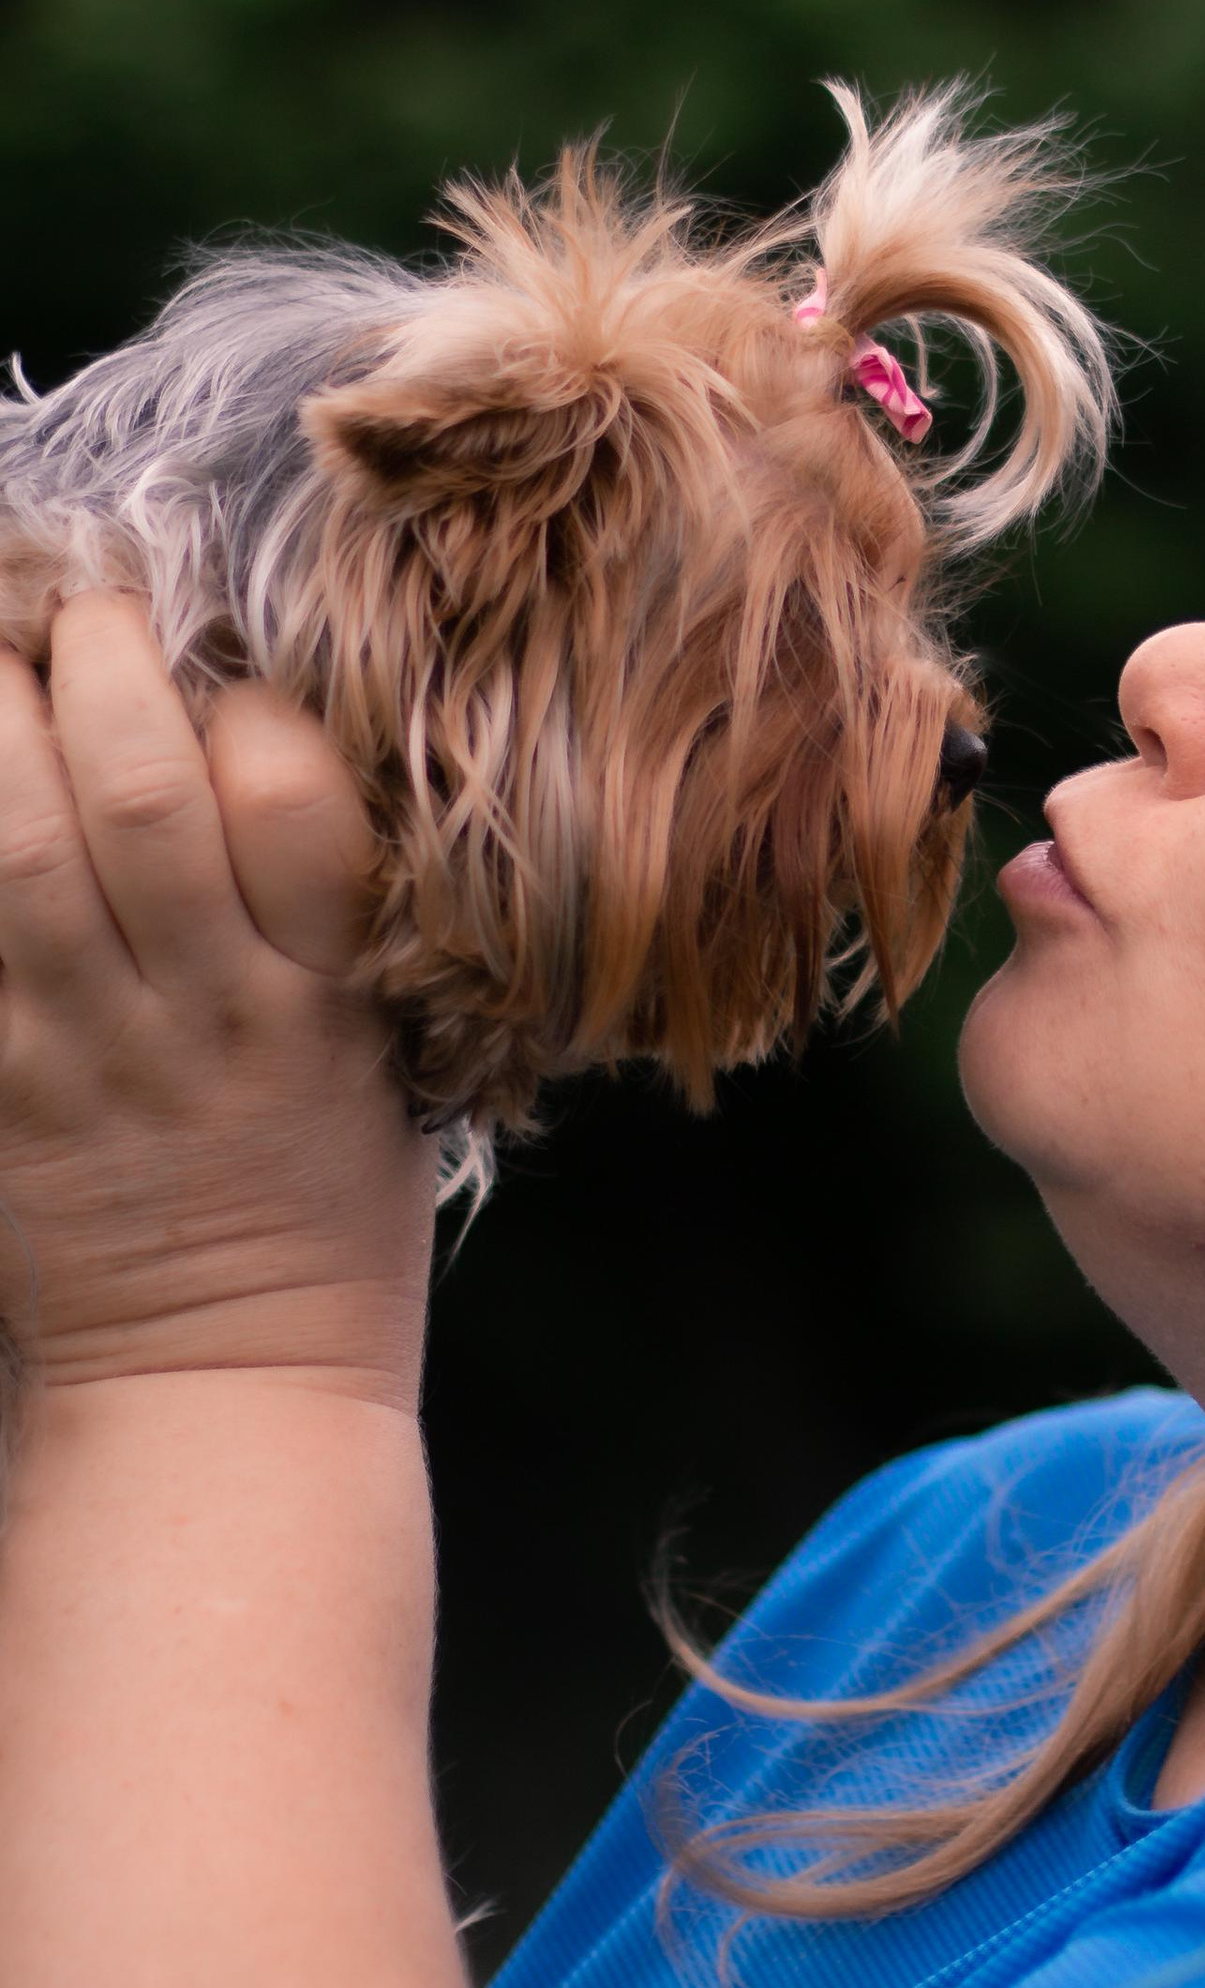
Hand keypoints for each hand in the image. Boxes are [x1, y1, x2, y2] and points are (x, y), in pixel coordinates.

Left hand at [0, 594, 433, 1398]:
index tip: (222, 669)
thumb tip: (245, 717)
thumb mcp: (384, 1041)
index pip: (290, 801)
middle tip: (84, 611)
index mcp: (320, 997)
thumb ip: (326, 902)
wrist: (227, 1376)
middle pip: (128, 802)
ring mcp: (75, 1057)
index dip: (243, 703)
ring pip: (10, 854)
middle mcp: (197, 1017)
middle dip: (93, 668)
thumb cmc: (324, 1190)